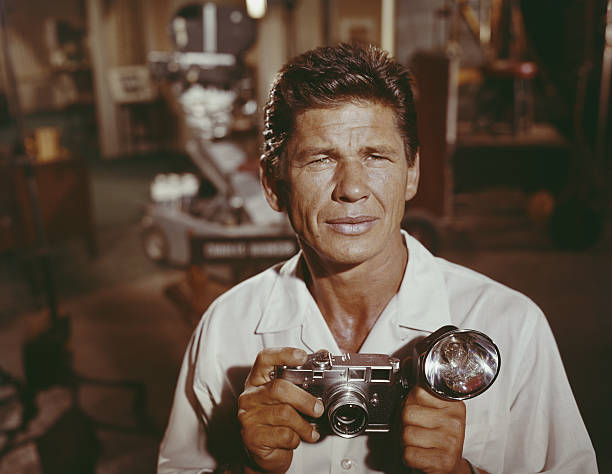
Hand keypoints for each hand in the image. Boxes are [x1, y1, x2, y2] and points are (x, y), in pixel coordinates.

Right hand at [238, 348, 323, 472]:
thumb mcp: (286, 396)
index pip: (265, 359)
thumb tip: (323, 355)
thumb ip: (301, 376)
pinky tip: (295, 439)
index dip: (283, 354)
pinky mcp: (252, 437)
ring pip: (284, 414)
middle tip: (318, 408)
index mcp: (258, 380)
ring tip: (310, 430)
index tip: (302, 356)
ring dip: (304, 425)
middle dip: (304, 399)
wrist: (262, 451)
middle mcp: (250, 396)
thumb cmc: (275, 421)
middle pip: (279, 388)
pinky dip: (296, 438)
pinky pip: (283, 434)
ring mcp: (248, 416)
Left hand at [401, 386, 468, 473]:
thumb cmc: (439, 437)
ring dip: (406, 442)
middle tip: (416, 430)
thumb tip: (404, 389)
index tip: (417, 412)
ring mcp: (450, 442)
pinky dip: (409, 457)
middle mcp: (454, 422)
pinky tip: (420, 455)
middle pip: (408, 413)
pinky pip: (409, 454)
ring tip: (418, 443)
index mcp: (453, 405)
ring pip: (407, 434)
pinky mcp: (443, 461)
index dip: (410, 403)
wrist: (450, 465)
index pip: (418, 392)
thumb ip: (421, 399)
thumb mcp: (436, 413)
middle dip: (405, 423)